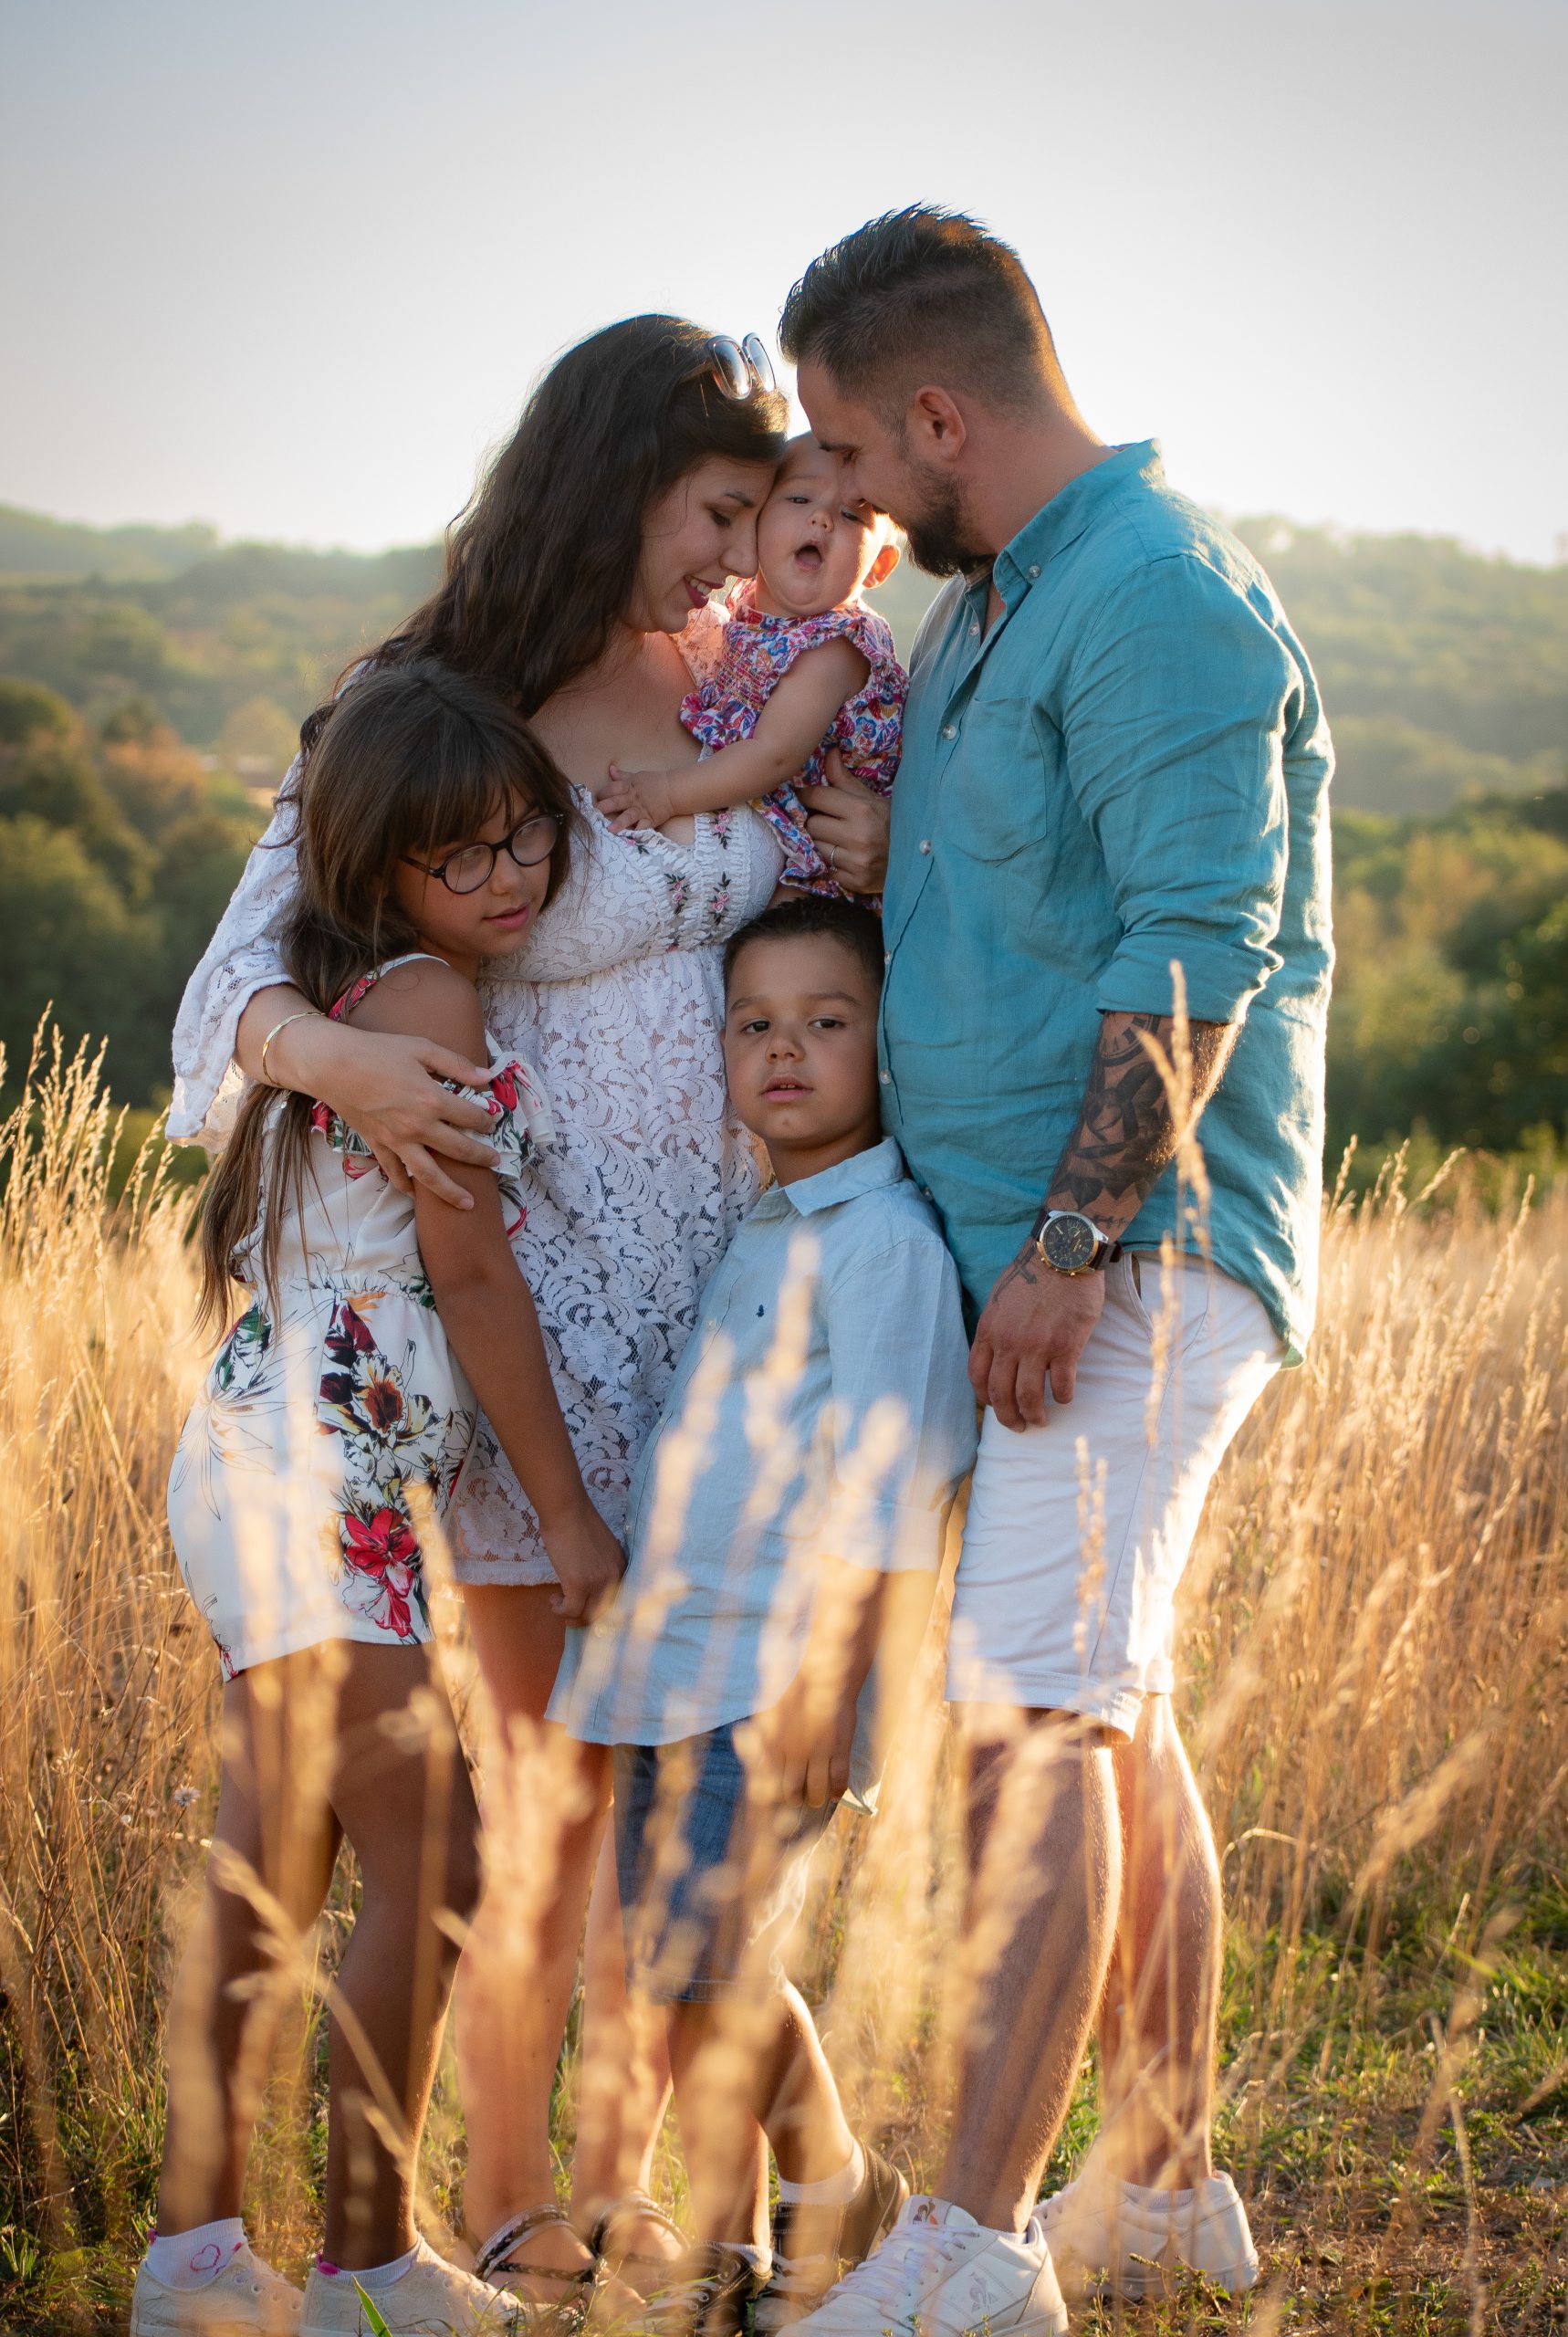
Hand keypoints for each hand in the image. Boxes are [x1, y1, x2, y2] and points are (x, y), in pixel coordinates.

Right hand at [302, 1023, 499, 1208]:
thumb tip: (488, 1077)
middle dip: (481, 1157)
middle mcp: (418, 1127)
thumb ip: (456, 1064)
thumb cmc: (378, 1051)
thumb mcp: (421, 1049)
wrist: (332, 1065)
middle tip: (495, 1162)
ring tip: (468, 1204)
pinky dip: (406, 1185)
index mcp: (432, 1100)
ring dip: (451, 1191)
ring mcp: (397, 1141)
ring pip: (429, 1175)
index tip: (492, 1121)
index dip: (487, 1120)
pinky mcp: (377, 1145)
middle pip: (459, 1150)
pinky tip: (416, 1195)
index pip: (471, 1117)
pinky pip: (395, 1172)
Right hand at [542, 1503, 626, 1624]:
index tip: (584, 1605)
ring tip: (558, 1603)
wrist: (566, 1510)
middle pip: (604, 1612)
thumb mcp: (599, 1547)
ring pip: (588, 1616)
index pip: (617, 1599)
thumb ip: (600, 1565)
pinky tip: (553, 1601)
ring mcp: (598, 1582)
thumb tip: (588, 1580)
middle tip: (569, 1611)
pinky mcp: (579, 1584)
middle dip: (585, 1617)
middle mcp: (615, 1577)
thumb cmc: (577, 1521)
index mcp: (621, 1567)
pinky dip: (560, 1611)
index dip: (599, 1607)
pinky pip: (570, 1611)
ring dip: (571, 1616)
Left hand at [600, 765, 676, 832]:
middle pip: (617, 801)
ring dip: (620, 822)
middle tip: (595, 812)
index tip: (597, 798)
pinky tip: (632, 836)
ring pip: (629, 816)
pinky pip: (644, 826)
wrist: (672, 790)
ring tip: (610, 829)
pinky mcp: (650, 819)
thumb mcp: (636, 776)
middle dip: (605, 806)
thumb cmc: (653, 783)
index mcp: (628, 786)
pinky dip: (639, 831)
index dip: (603, 792)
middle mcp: (633, 798)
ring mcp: (641, 810)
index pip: (613, 788)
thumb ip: (622, 776)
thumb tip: (610, 769)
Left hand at [757, 1664, 855, 1808]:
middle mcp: (796, 1752)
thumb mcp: (769, 1712)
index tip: (778, 1796)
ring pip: (817, 1789)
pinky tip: (836, 1795)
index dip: (774, 1794)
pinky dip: (838, 1791)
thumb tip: (747, 1752)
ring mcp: (820, 1752)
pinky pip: (840, 1779)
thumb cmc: (794, 1693)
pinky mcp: (840, 1749)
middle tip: (798, 1801)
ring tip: (816, 1800)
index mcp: (776, 1745)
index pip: (772, 1782)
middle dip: (794, 1799)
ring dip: (816, 1798)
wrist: (826, 1677)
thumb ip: (760, 1735)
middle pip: (792, 1791)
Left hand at [796, 751, 889, 894]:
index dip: (807, 795)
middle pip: (812, 824)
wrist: (917, 860)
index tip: (807, 796)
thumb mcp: (872, 798)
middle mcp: (857, 836)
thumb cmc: (892, 824)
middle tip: (829, 821)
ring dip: (823, 842)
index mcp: (862, 810)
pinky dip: (833, 864)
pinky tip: (847, 859)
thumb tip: (829, 752)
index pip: (817, 797)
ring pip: (816, 847)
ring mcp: (856, 862)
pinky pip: (828, 869)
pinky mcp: (855, 882)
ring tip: (839, 840)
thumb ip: (844, 779)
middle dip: (817, 820)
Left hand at [969, 1247, 1106, 1426]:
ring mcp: (1037, 1348)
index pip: (976, 1376)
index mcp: (989, 1331)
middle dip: (1008, 1417)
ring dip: (1035, 1415)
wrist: (1062, 1255)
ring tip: (1041, 1421)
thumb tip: (995, 1349)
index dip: (983, 1398)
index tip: (994, 1407)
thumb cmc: (1032, 1273)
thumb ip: (995, 1326)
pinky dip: (1063, 1397)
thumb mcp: (998, 1298)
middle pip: (1001, 1394)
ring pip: (1029, 1397)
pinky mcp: (1066, 1347)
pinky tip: (1065, 1398)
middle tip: (1018, 1427)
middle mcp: (1008, 1344)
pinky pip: (1062, 1385)